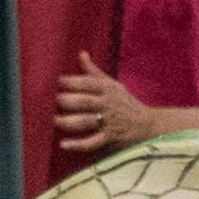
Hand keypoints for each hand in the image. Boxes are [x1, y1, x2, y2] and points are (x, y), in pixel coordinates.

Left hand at [53, 53, 171, 156]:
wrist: (149, 125)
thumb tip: (81, 53)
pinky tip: (64, 144)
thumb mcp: (113, 85)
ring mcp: (109, 122)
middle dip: (66, 101)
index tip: (54, 82)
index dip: (69, 82)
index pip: (86, 83)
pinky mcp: (110, 138)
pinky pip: (93, 142)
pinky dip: (78, 144)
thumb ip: (93, 72)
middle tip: (50, 102)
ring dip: (68, 121)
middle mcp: (108, 104)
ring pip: (86, 121)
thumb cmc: (126, 103)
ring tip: (53, 121)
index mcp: (107, 89)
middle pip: (84, 101)